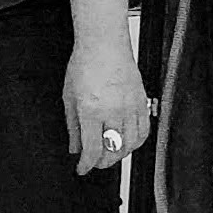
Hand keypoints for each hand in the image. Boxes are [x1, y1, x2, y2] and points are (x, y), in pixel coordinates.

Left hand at [63, 39, 154, 174]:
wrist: (104, 44)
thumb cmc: (84, 64)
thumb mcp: (69, 97)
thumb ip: (73, 126)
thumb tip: (75, 148)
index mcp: (91, 110)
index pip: (92, 149)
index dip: (86, 164)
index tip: (82, 168)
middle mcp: (114, 112)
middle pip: (112, 151)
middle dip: (102, 162)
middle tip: (94, 162)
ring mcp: (131, 108)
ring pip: (130, 145)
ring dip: (119, 155)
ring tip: (110, 154)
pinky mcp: (143, 103)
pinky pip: (143, 131)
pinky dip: (135, 143)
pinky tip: (127, 143)